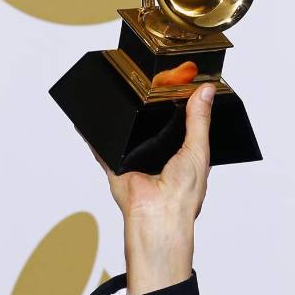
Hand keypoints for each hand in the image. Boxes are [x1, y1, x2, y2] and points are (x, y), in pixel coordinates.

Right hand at [91, 61, 213, 294]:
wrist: (158, 215)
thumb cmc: (184, 193)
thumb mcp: (198, 149)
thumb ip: (199, 120)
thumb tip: (205, 91)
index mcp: (183, 153)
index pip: (183, 123)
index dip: (182, 103)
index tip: (179, 79)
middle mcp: (160, 155)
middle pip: (154, 124)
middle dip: (151, 107)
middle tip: (148, 80)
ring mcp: (136, 159)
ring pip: (128, 132)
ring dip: (126, 118)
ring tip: (124, 91)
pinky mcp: (115, 165)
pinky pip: (101, 147)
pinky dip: (94, 133)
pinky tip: (89, 117)